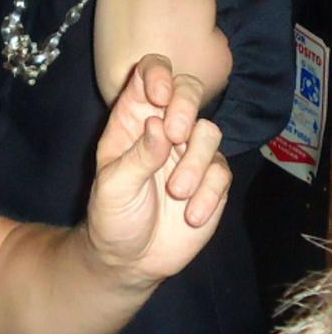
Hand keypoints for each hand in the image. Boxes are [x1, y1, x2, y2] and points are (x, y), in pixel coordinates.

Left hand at [85, 55, 230, 287]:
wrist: (131, 260)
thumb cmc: (112, 215)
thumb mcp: (114, 185)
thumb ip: (138, 155)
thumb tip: (159, 124)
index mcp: (131, 120)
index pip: (147, 76)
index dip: (158, 73)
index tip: (160, 95)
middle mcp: (163, 130)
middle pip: (187, 91)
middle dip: (186, 106)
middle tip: (176, 136)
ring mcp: (189, 153)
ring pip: (209, 131)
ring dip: (195, 161)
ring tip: (176, 191)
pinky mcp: (211, 181)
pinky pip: (222, 171)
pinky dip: (209, 192)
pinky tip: (190, 215)